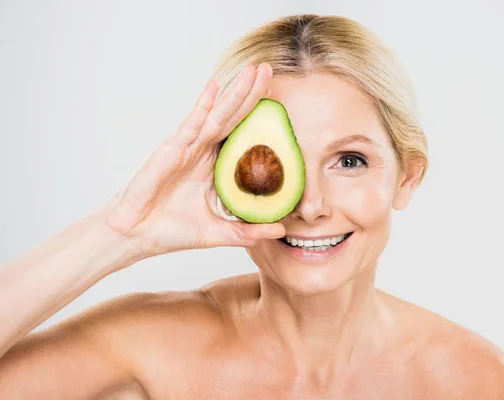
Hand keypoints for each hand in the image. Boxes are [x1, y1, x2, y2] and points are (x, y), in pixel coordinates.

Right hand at [102, 63, 284, 257]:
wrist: (137, 236)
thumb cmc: (171, 232)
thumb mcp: (219, 233)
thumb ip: (248, 230)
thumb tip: (280, 228)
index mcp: (216, 169)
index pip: (243, 137)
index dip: (260, 119)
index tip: (280, 101)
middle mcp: (203, 153)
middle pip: (233, 118)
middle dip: (252, 93)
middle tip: (269, 70)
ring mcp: (187, 148)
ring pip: (217, 115)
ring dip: (235, 92)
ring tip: (253, 70)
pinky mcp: (171, 150)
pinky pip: (191, 124)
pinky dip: (202, 104)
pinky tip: (214, 86)